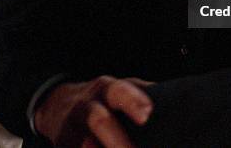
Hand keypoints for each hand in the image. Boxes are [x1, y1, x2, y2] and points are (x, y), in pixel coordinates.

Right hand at [34, 76, 152, 147]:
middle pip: (100, 121)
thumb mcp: (119, 89)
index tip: (147, 114)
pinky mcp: (63, 145)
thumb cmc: (102, 100)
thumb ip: (142, 94)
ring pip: (85, 145)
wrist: (57, 106)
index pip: (118, 91)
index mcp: (104, 89)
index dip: (132, 101)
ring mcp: (70, 130)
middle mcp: (85, 107)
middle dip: (119, 141)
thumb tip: (173, 102)